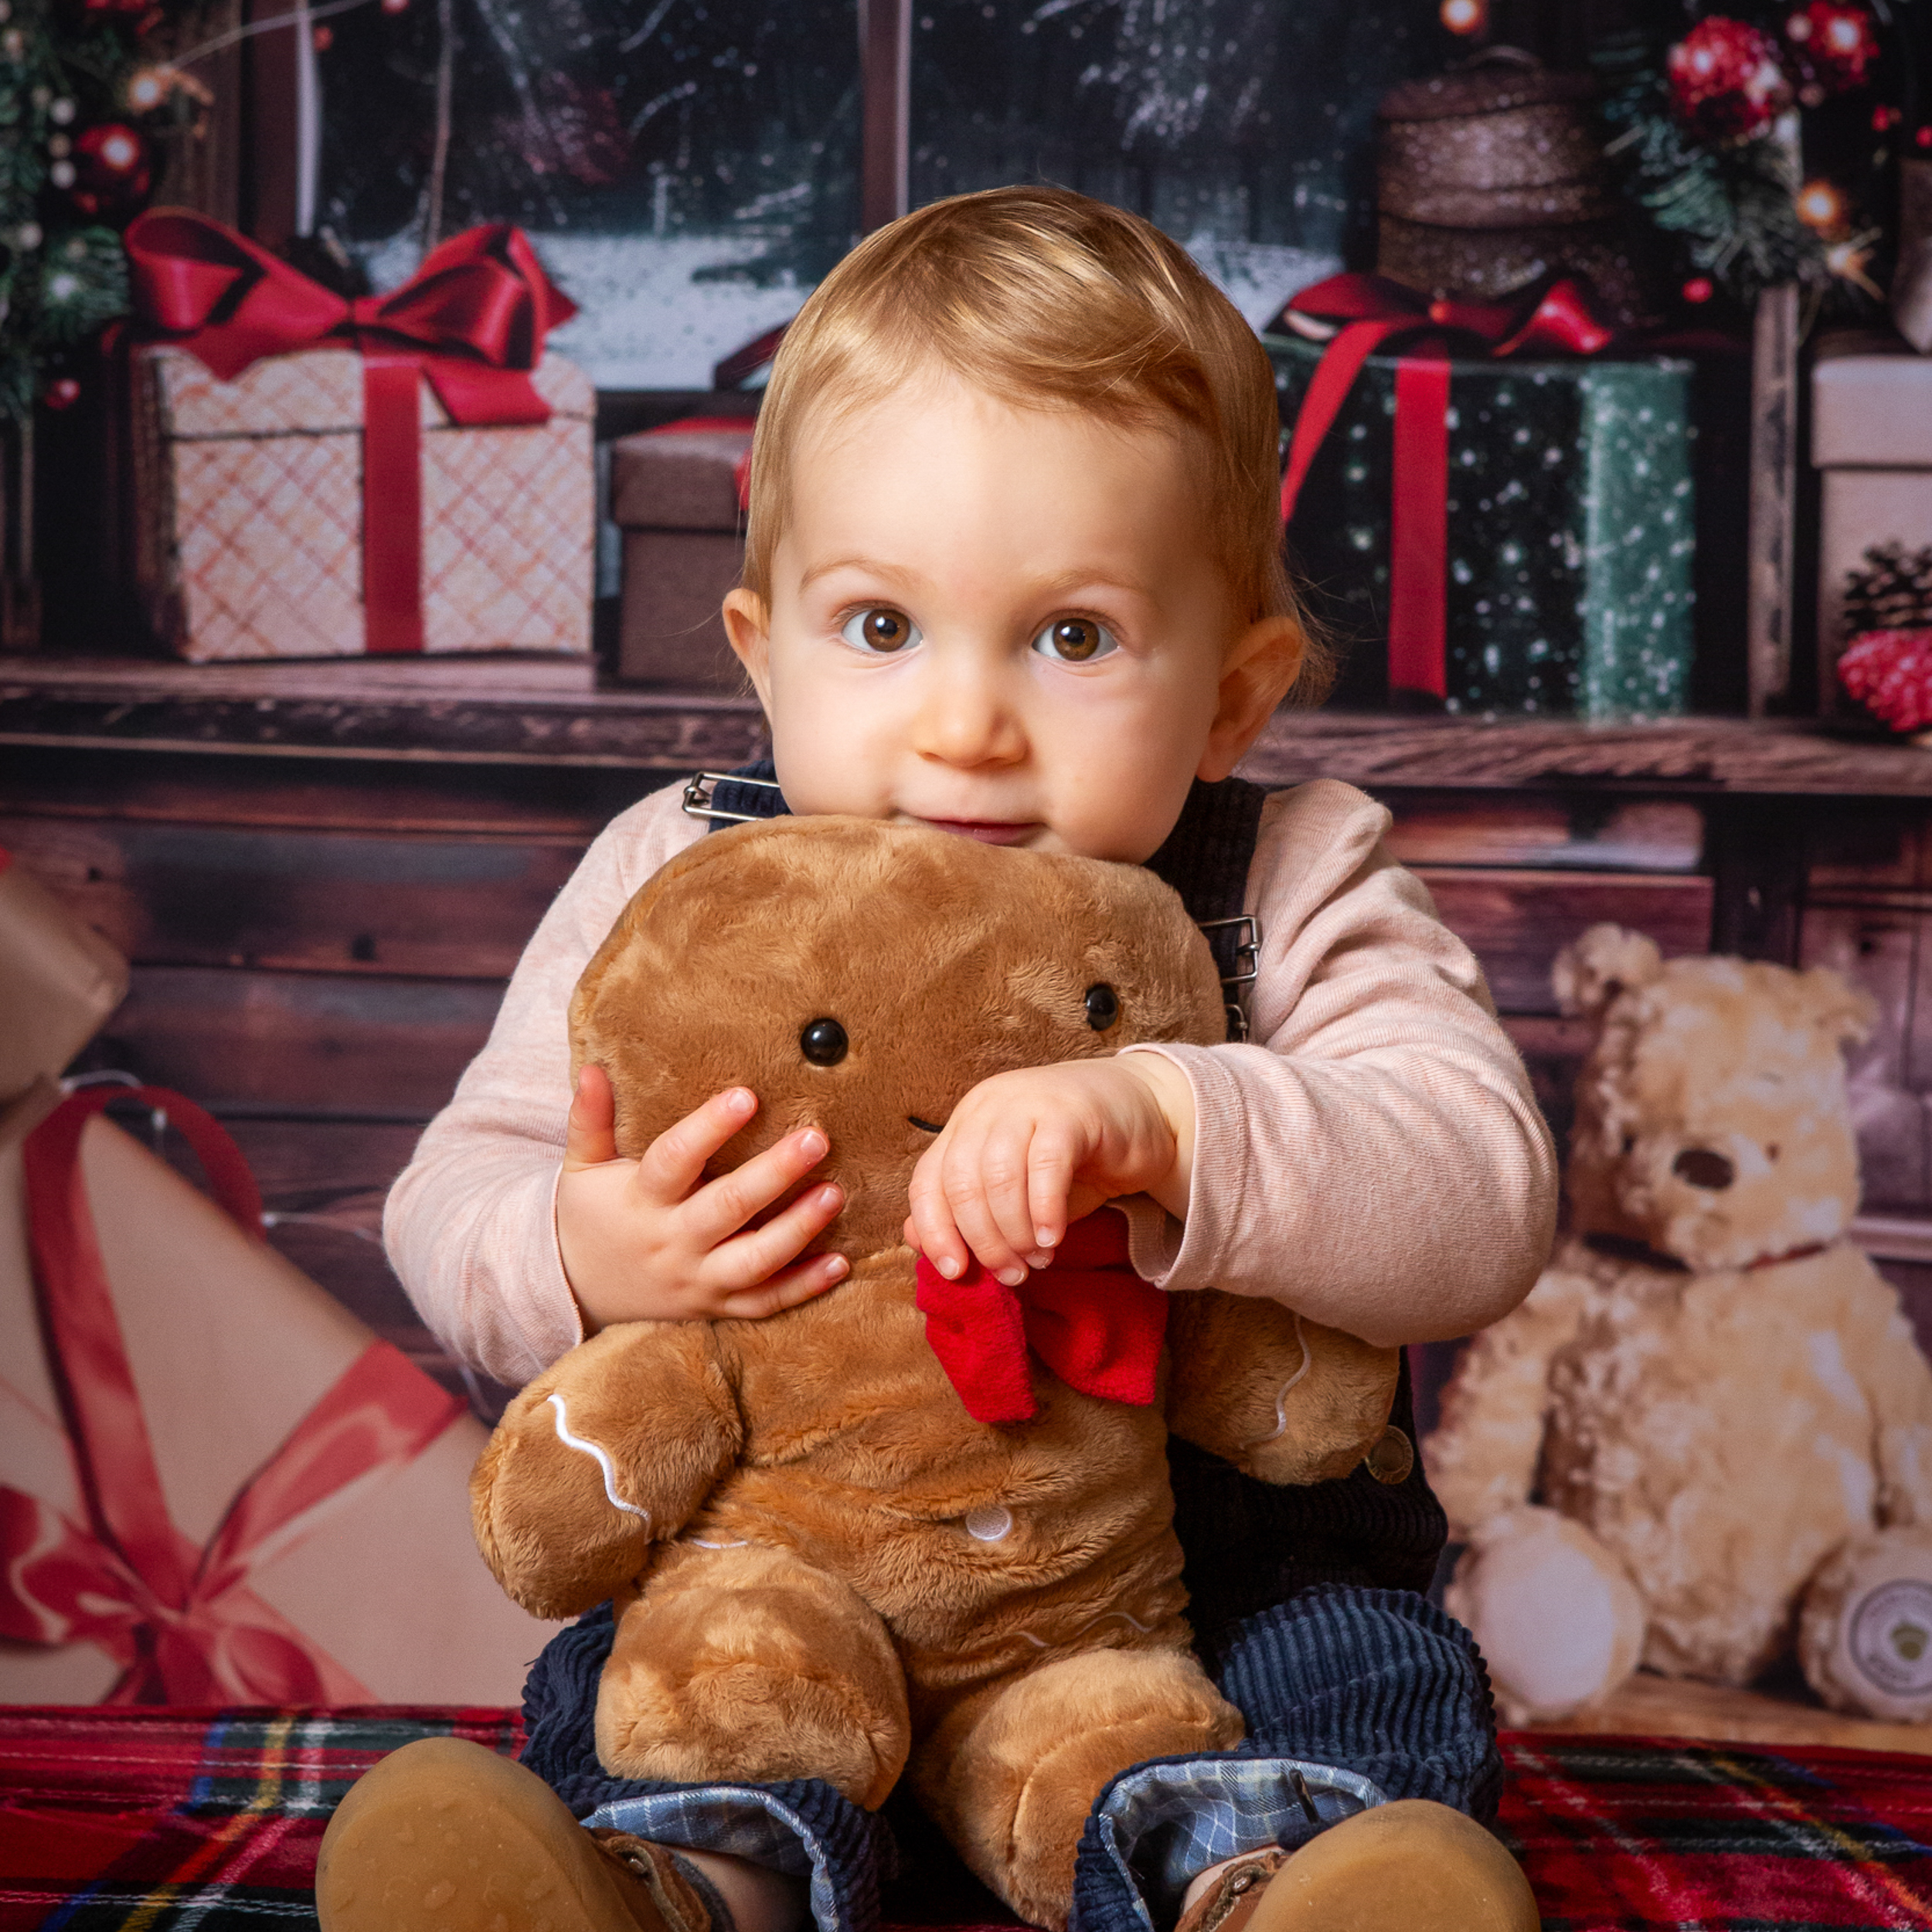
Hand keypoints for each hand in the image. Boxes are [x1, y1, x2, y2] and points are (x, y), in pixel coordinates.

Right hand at [557, 1065, 848, 1330]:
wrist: (578, 1294)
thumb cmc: (589, 1217)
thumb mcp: (582, 1168)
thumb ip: (589, 1119)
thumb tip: (592, 1068)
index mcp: (643, 1201)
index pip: (675, 1160)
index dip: (709, 1129)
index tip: (746, 1096)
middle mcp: (674, 1243)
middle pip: (727, 1208)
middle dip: (773, 1174)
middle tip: (815, 1139)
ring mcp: (699, 1280)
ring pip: (754, 1261)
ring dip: (798, 1230)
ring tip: (834, 1194)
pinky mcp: (718, 1306)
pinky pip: (765, 1303)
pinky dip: (804, 1287)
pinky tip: (841, 1262)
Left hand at [902, 1054, 1195, 1287]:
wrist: (1145, 1112)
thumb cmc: (1076, 1158)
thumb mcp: (1016, 1189)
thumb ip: (969, 1211)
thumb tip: (917, 1241)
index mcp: (965, 1124)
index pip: (928, 1180)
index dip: (935, 1231)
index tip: (955, 1272)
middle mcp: (988, 1107)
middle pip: (961, 1182)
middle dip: (982, 1240)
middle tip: (1010, 1274)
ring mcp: (1028, 1102)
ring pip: (999, 1176)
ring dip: (1014, 1232)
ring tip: (1036, 1261)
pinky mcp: (1071, 1112)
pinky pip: (1046, 1166)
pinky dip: (1044, 1211)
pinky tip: (1052, 1239)